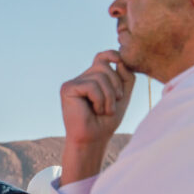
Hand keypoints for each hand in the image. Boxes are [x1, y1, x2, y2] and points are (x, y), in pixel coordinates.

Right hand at [60, 50, 135, 183]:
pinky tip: (94, 110)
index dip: (112, 54)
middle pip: (104, 65)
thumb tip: (119, 61)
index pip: (102, 57)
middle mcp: (81, 78)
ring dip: (108, 96)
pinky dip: (99, 99)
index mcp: (92, 79)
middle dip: (115, 85)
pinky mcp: (67, 89)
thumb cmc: (106, 121)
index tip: (120, 60)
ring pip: (100, 76)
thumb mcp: (122, 96)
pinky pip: (91, 86)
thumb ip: (125, 77)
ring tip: (104, 111)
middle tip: (113, 106)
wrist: (93, 139)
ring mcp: (73, 83)